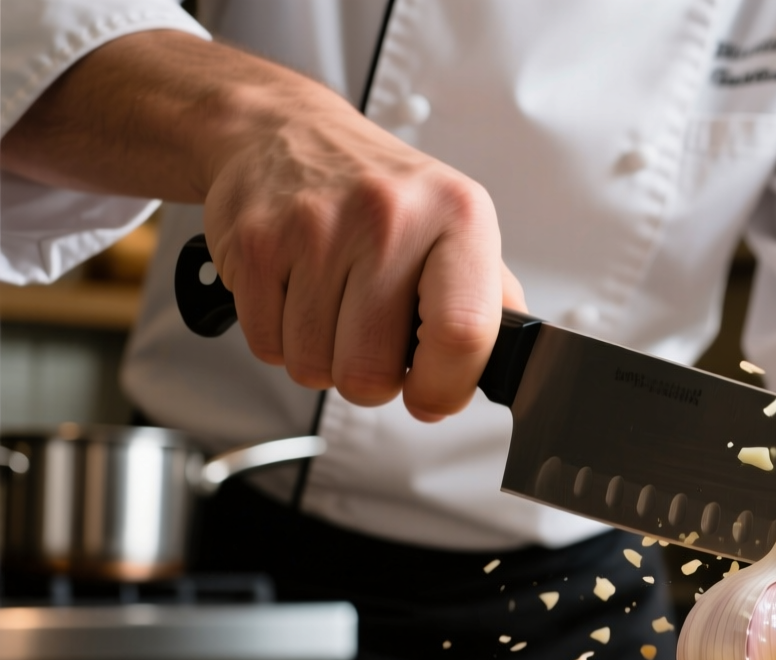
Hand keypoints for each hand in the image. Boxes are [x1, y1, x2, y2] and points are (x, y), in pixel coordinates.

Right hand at [202, 75, 520, 420]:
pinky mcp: (255, 244)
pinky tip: (298, 295)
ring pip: (314, 367)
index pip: (462, 333)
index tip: (431, 395)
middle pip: (372, 370)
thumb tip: (504, 369)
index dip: (444, 387)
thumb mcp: (459, 227)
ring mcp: (316, 228)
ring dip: (324, 358)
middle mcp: (389, 216)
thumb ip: (491, 300)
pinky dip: (282, 339)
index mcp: (458, 216)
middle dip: (372, 379)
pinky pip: (267, 347)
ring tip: (334, 307)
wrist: (288, 131)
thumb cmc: (383, 191)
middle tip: (373, 341)